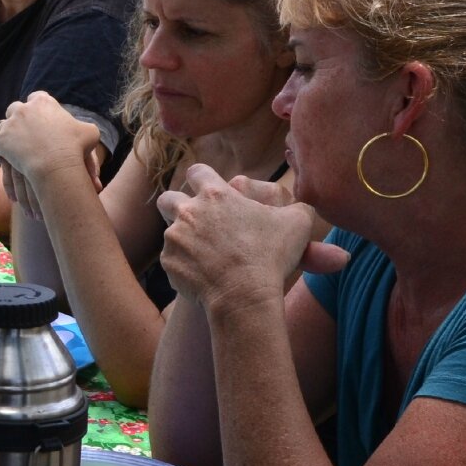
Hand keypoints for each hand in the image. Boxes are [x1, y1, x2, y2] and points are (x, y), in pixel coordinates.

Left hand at [0, 92, 102, 218]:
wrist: (56, 165)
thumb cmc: (75, 147)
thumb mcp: (89, 132)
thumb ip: (82, 126)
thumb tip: (82, 129)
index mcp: (43, 102)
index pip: (37, 97)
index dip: (38, 107)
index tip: (40, 117)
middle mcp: (23, 109)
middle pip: (16, 108)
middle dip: (18, 117)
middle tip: (24, 131)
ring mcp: (10, 125)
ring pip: (3, 126)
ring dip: (7, 134)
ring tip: (13, 145)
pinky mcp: (1, 141)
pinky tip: (3, 158)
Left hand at [156, 165, 346, 311]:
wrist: (244, 294)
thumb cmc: (271, 255)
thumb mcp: (298, 223)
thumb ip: (296, 206)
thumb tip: (298, 206)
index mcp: (215, 194)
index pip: (197, 172)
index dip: (202, 179)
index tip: (209, 191)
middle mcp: (188, 212)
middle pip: (168, 198)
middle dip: (177, 206)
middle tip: (194, 220)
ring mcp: (174, 238)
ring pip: (170, 231)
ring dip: (183, 238)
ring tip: (204, 252)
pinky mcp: (169, 263)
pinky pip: (172, 260)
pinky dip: (184, 265)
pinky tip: (203, 274)